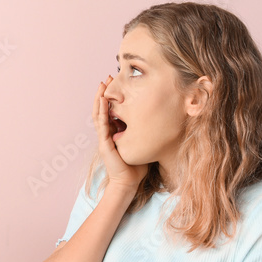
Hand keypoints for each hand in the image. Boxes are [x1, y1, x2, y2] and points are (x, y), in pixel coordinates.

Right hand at [93, 75, 147, 190]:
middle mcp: (107, 133)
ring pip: (98, 114)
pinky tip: (103, 100)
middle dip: (104, 93)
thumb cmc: (136, 167)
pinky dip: (102, 110)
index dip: (112, 98)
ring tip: (102, 85)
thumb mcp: (143, 144)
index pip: (110, 111)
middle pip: (102, 109)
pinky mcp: (104, 143)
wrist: (129, 182)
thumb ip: (146, 133)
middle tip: (107, 78)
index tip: (116, 84)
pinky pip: (101, 123)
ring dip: (99, 98)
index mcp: (114, 133)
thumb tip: (162, 120)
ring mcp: (104, 138)